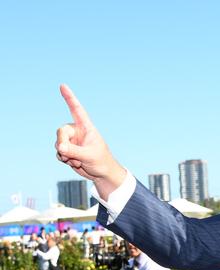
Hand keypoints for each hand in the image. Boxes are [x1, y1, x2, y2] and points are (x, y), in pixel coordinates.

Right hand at [55, 84, 125, 198]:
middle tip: (66, 152)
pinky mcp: (67, 151)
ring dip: (65, 155)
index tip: (63, 85)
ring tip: (78, 160)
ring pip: (58, 144)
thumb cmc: (101, 161)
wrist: (101, 173)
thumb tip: (59, 147)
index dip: (70, 98)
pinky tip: (75, 163)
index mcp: (86, 127)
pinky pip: (58, 153)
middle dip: (62, 143)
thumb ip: (74, 151)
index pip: (77, 110)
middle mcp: (77, 132)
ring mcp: (71, 141)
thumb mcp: (89, 155)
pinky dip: (64, 159)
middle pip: (61, 131)